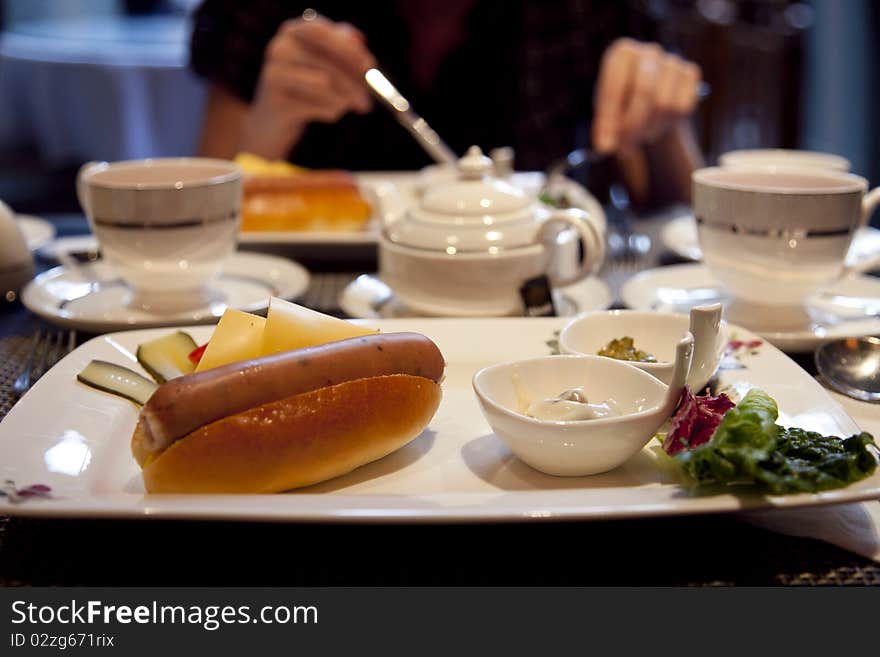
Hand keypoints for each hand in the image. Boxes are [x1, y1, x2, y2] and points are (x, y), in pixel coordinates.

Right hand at [241, 15, 376, 155]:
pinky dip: (332, 112)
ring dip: (344, 100)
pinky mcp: (277, 103)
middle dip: (354, 83)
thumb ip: (341, 46)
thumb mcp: (322, 63)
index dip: (348, 48)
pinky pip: (317, 107)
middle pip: (327, 62)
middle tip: (368, 101)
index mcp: (291, 32)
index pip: (323, 32)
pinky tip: (331, 114)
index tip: (369, 65)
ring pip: (325, 84)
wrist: (271, 122)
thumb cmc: (304, 88)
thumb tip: (358, 39)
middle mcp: (279, 49)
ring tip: (347, 107)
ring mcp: (274, 76)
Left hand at [592, 38, 700, 154]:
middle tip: (625, 148)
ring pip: (664, 103)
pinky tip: (658, 123)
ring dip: (650, 128)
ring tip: (640, 134)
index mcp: (621, 54)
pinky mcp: (690, 73)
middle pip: (644, 93)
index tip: (605, 145)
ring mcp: (672, 60)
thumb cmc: (623, 105)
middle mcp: (648, 52)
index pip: (614, 88)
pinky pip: (682, 107)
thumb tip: (606, 146)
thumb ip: (605, 128)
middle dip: (633, 126)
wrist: (650, 100)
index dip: (609, 120)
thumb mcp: (608, 114)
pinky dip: (668, 123)